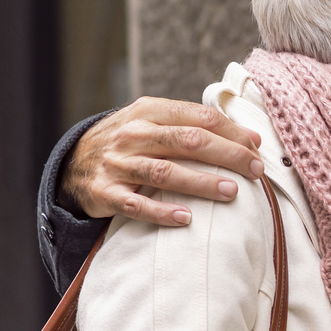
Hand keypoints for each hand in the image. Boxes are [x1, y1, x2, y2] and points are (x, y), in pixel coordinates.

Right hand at [63, 98, 263, 225]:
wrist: (73, 162)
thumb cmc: (131, 142)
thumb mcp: (155, 122)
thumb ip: (198, 126)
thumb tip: (253, 139)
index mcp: (149, 111)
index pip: (200, 118)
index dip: (232, 133)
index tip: (256, 150)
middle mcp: (132, 135)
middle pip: (188, 141)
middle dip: (227, 155)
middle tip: (255, 170)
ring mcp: (117, 164)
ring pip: (165, 172)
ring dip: (201, 182)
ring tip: (232, 192)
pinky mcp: (104, 193)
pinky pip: (136, 205)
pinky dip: (162, 212)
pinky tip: (187, 219)